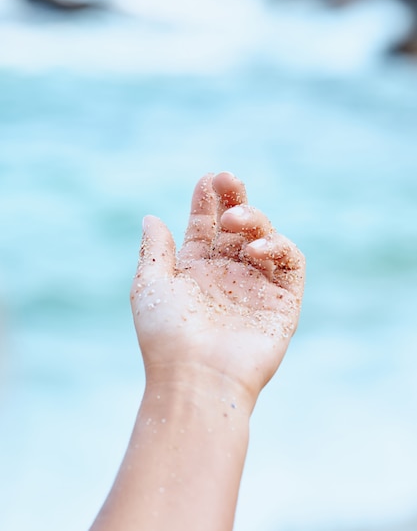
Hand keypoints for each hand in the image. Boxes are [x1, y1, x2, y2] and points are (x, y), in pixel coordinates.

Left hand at [131, 172, 304, 410]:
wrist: (195, 379)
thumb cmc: (166, 335)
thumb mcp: (150, 285)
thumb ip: (155, 249)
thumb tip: (151, 217)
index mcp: (196, 270)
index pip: (205, 227)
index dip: (206, 202)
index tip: (207, 179)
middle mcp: (227, 275)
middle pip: (237, 226)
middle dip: (234, 198)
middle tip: (228, 178)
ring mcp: (256, 286)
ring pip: (264, 237)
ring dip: (253, 219)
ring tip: (234, 218)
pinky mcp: (282, 301)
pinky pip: (290, 263)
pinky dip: (278, 246)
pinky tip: (254, 248)